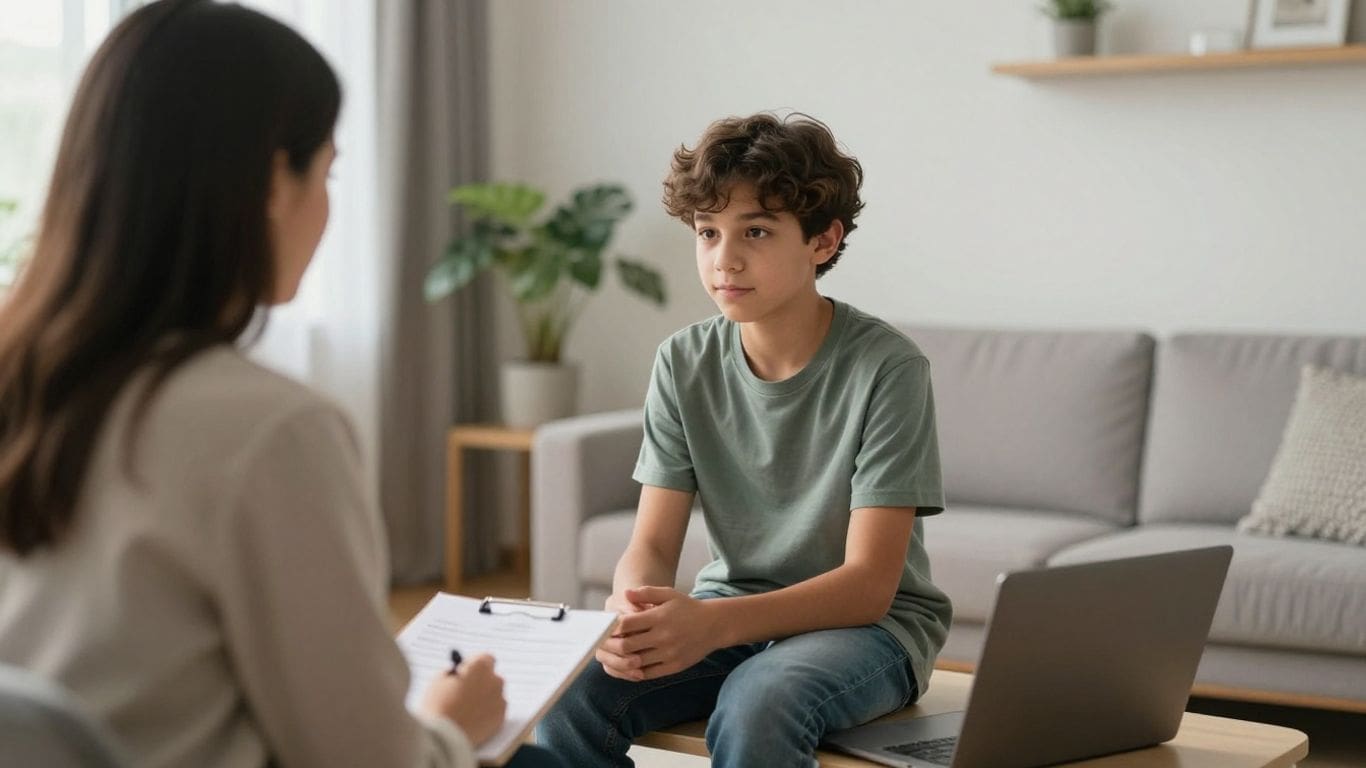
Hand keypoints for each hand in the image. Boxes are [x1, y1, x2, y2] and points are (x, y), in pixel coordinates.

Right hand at [420, 653, 505, 745]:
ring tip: (468, 710)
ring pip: (494, 695)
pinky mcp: (501, 718)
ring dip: (485, 699)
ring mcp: (499, 699)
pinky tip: (473, 720)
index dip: (476, 665)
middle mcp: (494, 680)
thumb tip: (459, 673)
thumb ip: (453, 673)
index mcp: (480, 666)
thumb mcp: (439, 680)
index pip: (486, 658)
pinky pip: (496, 711)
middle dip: (481, 683)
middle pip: (492, 677)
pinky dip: (488, 714)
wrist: (444, 735)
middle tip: (468, 692)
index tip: (470, 671)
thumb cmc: (438, 705)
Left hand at [602, 586, 721, 680]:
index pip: (625, 624)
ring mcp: (669, 653)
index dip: (610, 628)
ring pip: (635, 662)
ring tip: (611, 657)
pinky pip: (648, 674)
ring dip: (620, 661)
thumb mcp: (668, 594)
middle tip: (601, 646)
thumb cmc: (687, 607)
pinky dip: (634, 672)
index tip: (604, 629)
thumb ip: (646, 593)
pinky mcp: (674, 666)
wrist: (715, 625)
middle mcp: (663, 636)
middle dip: (610, 647)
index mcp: (659, 617)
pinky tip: (628, 666)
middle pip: (626, 646)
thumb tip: (625, 594)